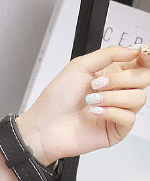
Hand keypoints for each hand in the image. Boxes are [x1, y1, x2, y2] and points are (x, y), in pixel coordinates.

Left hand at [16, 44, 149, 165]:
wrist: (42, 126)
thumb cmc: (55, 100)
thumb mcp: (80, 66)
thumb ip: (110, 54)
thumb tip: (135, 50)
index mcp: (112, 75)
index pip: (141, 64)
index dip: (146, 58)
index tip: (142, 54)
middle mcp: (117, 92)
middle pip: (144, 79)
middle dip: (121, 79)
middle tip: (96, 84)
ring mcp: (118, 112)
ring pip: (139, 99)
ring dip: (113, 97)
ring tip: (90, 100)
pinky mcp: (115, 130)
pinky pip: (129, 118)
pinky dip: (111, 112)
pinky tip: (94, 112)